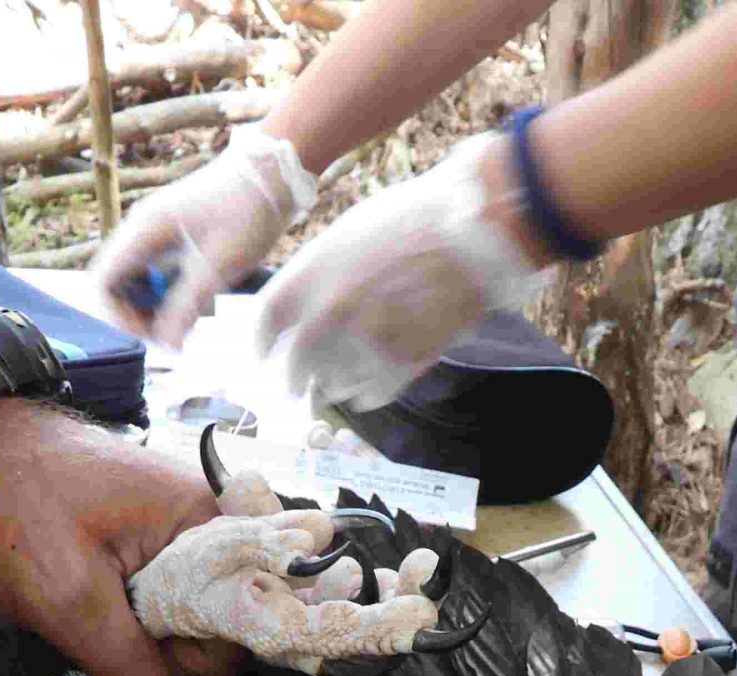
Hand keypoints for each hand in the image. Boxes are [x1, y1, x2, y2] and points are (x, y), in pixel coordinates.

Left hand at [0, 399, 234, 675]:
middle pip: (216, 621)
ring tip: (89, 607)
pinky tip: (91, 599)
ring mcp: (177, 527)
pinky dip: (128, 610)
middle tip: (103, 627)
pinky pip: (160, 595)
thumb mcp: (69, 602)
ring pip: (183, 614)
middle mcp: (207, 522)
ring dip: (141, 631)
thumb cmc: (11, 507)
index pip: (243, 625)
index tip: (141, 653)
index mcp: (207, 524)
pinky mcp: (149, 534)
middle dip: (165, 644)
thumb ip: (133, 665)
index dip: (195, 658)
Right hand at [90, 123, 317, 348]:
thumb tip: (166, 345)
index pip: (104, 282)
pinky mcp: (175, 236)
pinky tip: (201, 303)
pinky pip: (160, 273)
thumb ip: (187, 305)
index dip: (119, 316)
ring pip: (139, 281)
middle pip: (118, 284)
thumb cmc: (247, 210)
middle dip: (139, 315)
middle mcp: (143, 228)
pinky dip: (173, 294)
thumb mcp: (217, 266)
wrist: (273, 172)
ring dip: (158, 307)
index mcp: (144, 230)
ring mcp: (158, 231)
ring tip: (192, 320)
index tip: (151, 334)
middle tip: (174, 334)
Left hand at [254, 133, 549, 409]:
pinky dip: (364, 396)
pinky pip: (370, 395)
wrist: (475, 228)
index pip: (266, 322)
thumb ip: (319, 272)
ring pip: (333, 385)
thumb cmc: (413, 220)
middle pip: (296, 365)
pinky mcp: (403, 362)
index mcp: (315, 270)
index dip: (261, 344)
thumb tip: (301, 308)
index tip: (262, 355)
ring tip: (332, 387)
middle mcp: (333, 309)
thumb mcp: (351, 232)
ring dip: (329, 388)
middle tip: (294, 388)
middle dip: (293, 379)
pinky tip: (365, 390)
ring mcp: (368, 339)